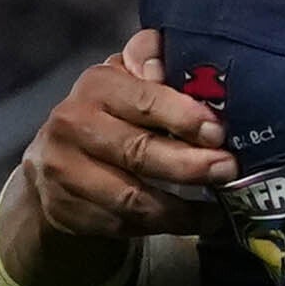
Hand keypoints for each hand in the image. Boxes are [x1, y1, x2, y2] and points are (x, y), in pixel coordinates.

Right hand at [22, 30, 235, 235]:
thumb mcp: (129, 79)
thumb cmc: (112, 114)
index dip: (183, 116)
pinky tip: (189, 223)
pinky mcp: (65, 210)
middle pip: (138, 151)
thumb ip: (150, 61)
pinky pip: (122, 225)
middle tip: (229, 170)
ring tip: (216, 211)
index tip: (218, 131)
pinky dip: (161, 228)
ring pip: (132, 199)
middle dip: (190, 164)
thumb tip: (166, 57)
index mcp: (97, 86)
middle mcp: (72, 125)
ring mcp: (63, 171)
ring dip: (181, 210)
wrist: (56, 160)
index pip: (143, 100)